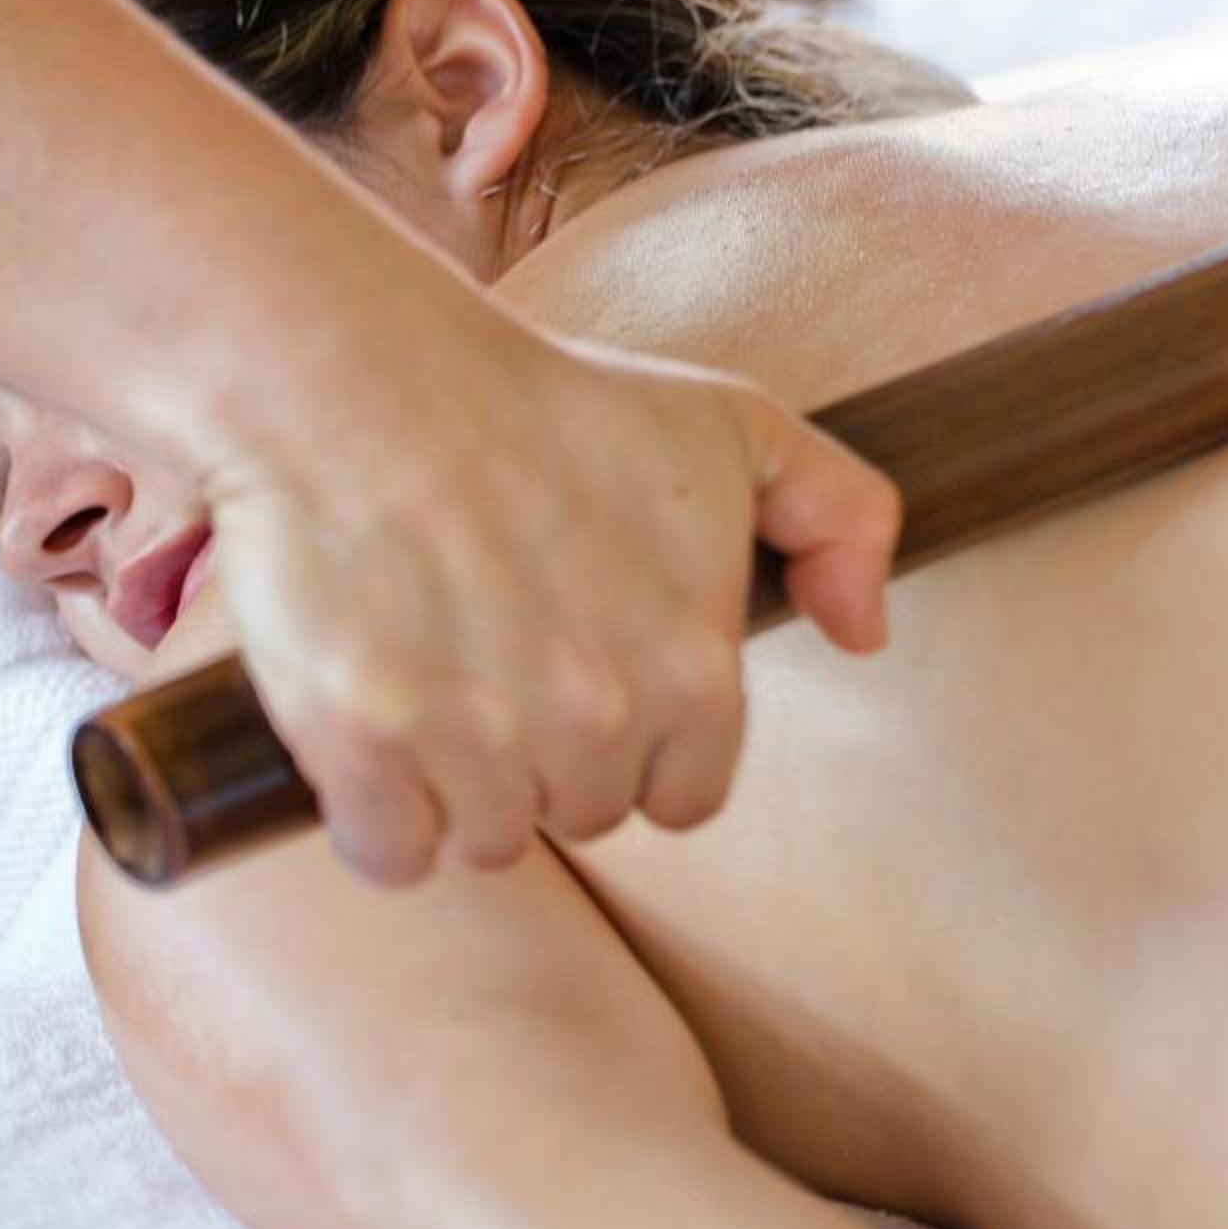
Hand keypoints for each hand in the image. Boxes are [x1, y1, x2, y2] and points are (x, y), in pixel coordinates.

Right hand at [188, 318, 898, 883]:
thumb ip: (843, 518)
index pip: (687, 796)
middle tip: (506, 658)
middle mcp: (595, 721)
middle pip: (584, 815)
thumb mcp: (739, 427)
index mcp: (693, 672)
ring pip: (487, 840)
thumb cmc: (553, 403)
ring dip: (465, 789)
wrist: (367, 377)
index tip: (593, 678)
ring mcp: (475, 740)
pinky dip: (376, 815)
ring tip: (441, 677)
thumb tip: (866, 635)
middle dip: (552, 760)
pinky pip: (389, 852)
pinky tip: (376, 729)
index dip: (641, 746)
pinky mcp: (361, 746)